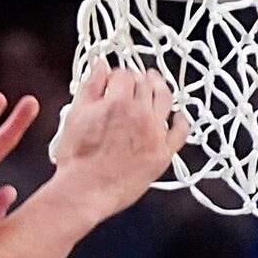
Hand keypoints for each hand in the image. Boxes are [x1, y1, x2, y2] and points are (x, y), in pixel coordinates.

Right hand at [51, 64, 187, 216]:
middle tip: (135, 81)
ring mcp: (155, 134)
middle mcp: (141, 114)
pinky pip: (181, 132)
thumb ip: (90, 87)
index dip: (117, 75)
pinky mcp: (162, 154)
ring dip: (162, 88)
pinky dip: (182, 120)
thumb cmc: (77, 158)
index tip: (114, 81)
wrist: (85, 192)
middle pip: (146, 84)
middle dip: (139, 79)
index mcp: (118, 101)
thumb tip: (100, 65)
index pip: (124, 75)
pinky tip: (178, 116)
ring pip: (166, 100)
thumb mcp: (75, 115)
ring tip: (157, 84)